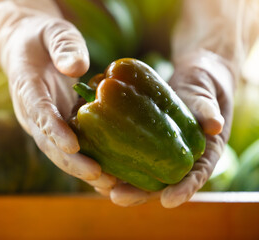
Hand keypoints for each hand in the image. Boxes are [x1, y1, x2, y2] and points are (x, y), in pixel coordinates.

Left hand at [94, 50, 234, 207]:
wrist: (188, 83)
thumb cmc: (201, 89)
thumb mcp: (205, 96)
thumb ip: (208, 109)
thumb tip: (215, 125)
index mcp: (201, 156)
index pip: (194, 178)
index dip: (183, 190)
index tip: (168, 200)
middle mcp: (178, 161)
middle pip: (160, 185)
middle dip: (139, 194)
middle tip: (117, 196)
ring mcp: (159, 154)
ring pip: (141, 177)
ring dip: (121, 185)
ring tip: (100, 187)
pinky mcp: (143, 144)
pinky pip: (129, 158)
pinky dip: (114, 165)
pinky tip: (95, 167)